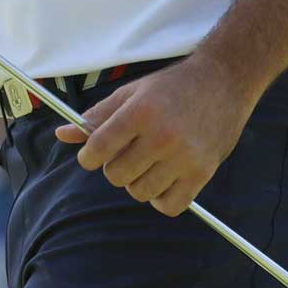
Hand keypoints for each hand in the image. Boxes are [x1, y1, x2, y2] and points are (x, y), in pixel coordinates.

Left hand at [53, 57, 254, 216]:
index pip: (98, 149)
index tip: (94, 155)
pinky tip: (164, 179)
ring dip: (138, 182)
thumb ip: (97, 116)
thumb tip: (62, 135)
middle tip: (129, 153)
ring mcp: (184, 156)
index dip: (89, 157)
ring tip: (149, 163)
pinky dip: (161, 199)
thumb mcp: (132, 92)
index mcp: (140, 112)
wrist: (224, 81)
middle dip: (115, 167)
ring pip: (140, 192)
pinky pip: (169, 206)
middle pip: (116, 176)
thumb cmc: (173, 86)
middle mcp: (161, 136)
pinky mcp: (202, 173)